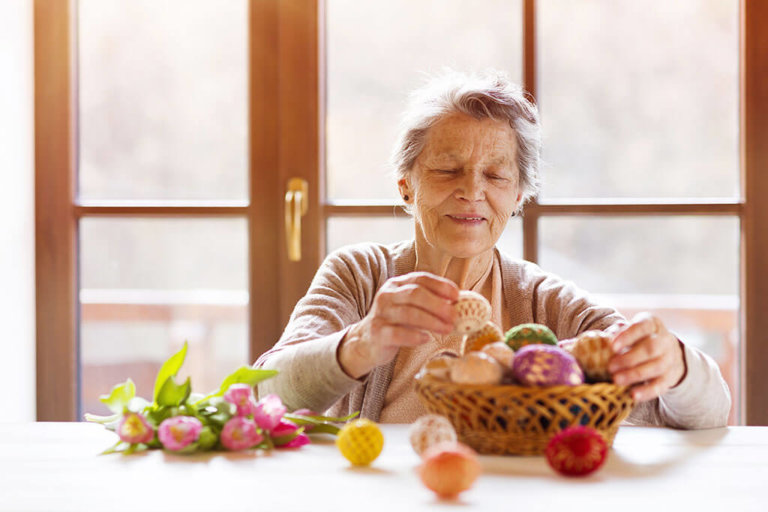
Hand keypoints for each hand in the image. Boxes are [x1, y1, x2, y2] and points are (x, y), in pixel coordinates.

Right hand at [338, 272, 458, 378]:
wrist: (367, 341)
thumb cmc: (396, 322)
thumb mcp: (409, 306)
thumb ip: (429, 302)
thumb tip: (460, 302)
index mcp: (397, 284)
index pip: (421, 278)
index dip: (440, 285)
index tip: (457, 296)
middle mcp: (387, 295)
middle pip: (415, 294)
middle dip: (438, 305)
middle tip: (455, 316)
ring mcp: (380, 313)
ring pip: (409, 313)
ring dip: (432, 321)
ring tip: (447, 329)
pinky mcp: (377, 333)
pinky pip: (397, 333)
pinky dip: (414, 336)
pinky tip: (426, 339)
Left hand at [608, 313, 686, 401]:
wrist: (666, 351)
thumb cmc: (638, 338)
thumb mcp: (629, 330)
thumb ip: (617, 332)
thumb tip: (604, 339)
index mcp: (652, 324)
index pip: (641, 327)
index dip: (627, 337)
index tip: (612, 346)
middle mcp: (665, 340)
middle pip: (650, 348)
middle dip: (629, 358)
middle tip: (610, 367)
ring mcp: (670, 359)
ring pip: (656, 367)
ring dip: (634, 374)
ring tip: (616, 380)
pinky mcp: (670, 377)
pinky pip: (661, 385)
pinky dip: (647, 391)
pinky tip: (633, 395)